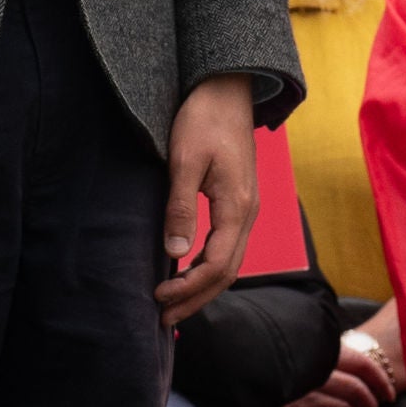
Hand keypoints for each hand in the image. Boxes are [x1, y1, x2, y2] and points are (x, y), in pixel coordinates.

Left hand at [153, 74, 260, 327]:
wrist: (226, 88)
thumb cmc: (203, 118)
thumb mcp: (185, 160)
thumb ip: (180, 206)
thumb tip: (174, 253)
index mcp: (237, 207)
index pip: (216, 265)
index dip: (187, 287)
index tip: (158, 297)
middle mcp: (248, 214)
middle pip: (226, 273)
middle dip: (196, 298)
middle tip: (162, 318)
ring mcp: (246, 209)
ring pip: (229, 262)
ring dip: (202, 286)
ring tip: (173, 304)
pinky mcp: (238, 202)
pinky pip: (227, 246)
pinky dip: (208, 267)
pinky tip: (187, 270)